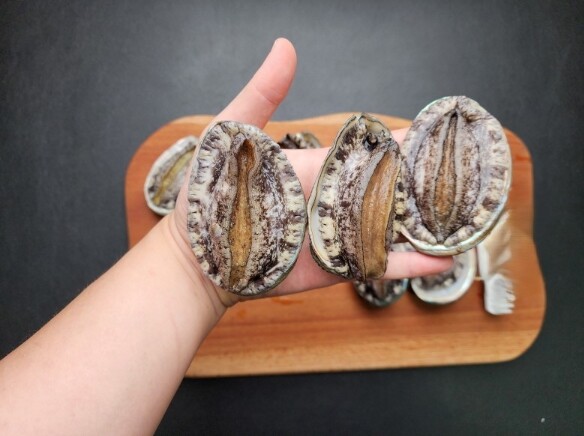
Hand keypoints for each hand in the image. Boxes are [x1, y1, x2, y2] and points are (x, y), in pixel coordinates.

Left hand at [169, 38, 451, 305]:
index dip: (407, 139)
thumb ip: (262, 94)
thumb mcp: (232, 134)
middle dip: (428, 182)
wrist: (198, 256)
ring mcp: (338, 233)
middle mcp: (335, 198)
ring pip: (392, 226)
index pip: (372, 147)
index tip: (441, 132)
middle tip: (471, 177)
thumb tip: (286, 47)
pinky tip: (441, 260)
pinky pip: (376, 263)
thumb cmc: (208, 194)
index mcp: (320, 164)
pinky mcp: (335, 265)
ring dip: (428, 223)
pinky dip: (408, 263)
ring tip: (468, 218)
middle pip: (392, 186)